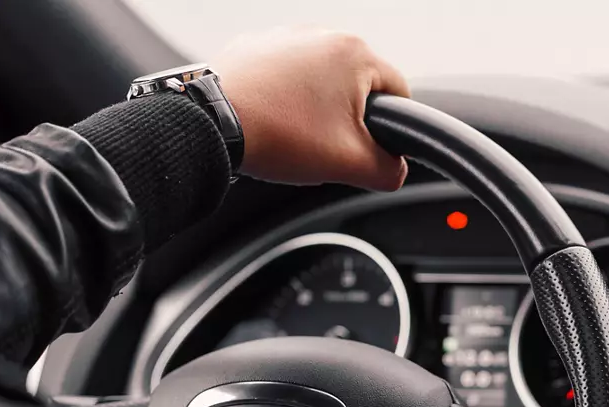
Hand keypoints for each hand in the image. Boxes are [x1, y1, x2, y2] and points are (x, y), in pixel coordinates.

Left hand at [214, 29, 409, 190]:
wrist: (209, 123)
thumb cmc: (281, 134)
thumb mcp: (351, 164)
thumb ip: (389, 170)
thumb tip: (395, 170)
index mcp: (354, 53)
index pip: (400, 91)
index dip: (394, 128)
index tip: (374, 149)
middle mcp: (321, 33)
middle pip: (358, 85)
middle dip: (351, 118)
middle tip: (330, 147)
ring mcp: (284, 36)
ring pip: (321, 80)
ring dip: (318, 108)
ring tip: (297, 136)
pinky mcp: (254, 46)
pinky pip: (285, 76)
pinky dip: (285, 99)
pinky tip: (273, 122)